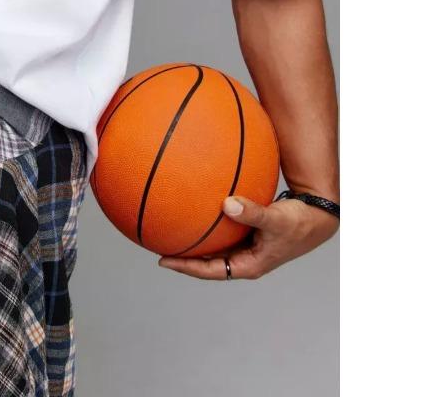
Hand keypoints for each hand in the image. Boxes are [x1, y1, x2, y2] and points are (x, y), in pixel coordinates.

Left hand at [158, 195, 337, 279]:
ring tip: (170, 230)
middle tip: (157, 246)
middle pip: (207, 261)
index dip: (186, 267)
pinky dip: (209, 223)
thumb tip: (227, 203)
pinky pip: (223, 230)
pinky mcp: (248, 233)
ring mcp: (246, 247)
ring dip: (195, 240)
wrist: (317, 217)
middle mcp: (244, 258)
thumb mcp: (276, 219)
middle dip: (184, 256)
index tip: (162, 261)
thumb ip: (253, 212)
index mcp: (248, 265)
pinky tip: (196, 207)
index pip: (210, 271)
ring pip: (215, 247)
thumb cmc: (299, 222)